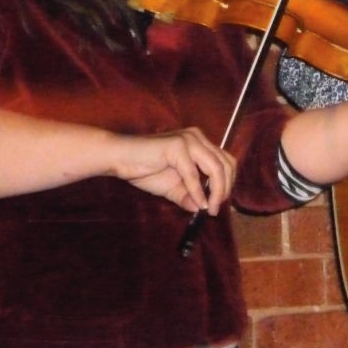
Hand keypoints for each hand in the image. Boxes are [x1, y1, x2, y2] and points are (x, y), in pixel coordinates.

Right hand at [111, 127, 235, 214]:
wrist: (120, 159)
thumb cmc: (144, 169)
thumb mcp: (173, 188)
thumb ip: (189, 196)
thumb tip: (203, 209)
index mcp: (200, 143)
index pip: (225, 161)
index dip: (227, 183)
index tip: (218, 204)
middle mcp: (198, 137)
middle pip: (225, 163)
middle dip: (224, 189)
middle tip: (215, 209)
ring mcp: (189, 139)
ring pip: (215, 167)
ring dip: (216, 191)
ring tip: (209, 208)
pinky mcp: (177, 145)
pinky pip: (193, 173)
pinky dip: (197, 191)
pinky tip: (196, 204)